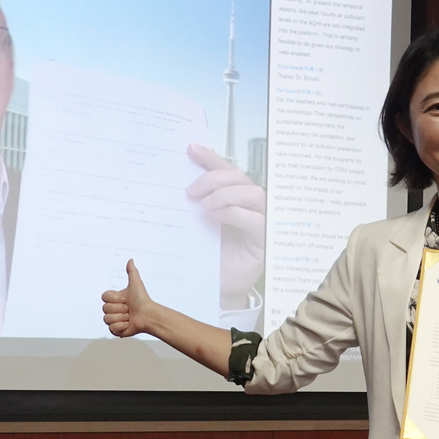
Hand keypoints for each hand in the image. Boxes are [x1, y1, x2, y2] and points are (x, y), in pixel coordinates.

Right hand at [102, 259, 154, 337]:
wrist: (148, 315)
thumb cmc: (143, 299)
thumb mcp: (136, 283)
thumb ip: (132, 271)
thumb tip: (130, 260)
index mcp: (115, 299)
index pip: (104, 298)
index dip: (115, 299)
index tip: (125, 299)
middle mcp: (113, 309)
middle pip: (105, 309)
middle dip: (119, 309)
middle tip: (129, 308)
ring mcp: (114, 320)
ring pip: (107, 319)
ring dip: (120, 318)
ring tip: (129, 316)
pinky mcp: (117, 330)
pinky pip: (111, 329)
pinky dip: (121, 327)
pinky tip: (128, 324)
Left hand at [186, 144, 265, 308]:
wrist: (216, 289)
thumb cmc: (207, 257)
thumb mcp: (196, 226)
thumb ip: (194, 205)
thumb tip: (174, 182)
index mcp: (233, 198)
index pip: (225, 170)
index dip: (210, 157)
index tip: (191, 149)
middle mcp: (249, 206)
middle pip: (240, 177)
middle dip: (215, 178)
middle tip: (192, 191)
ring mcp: (260, 222)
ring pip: (253, 193)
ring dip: (227, 194)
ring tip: (206, 205)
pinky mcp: (263, 241)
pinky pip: (256, 219)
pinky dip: (236, 213)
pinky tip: (218, 216)